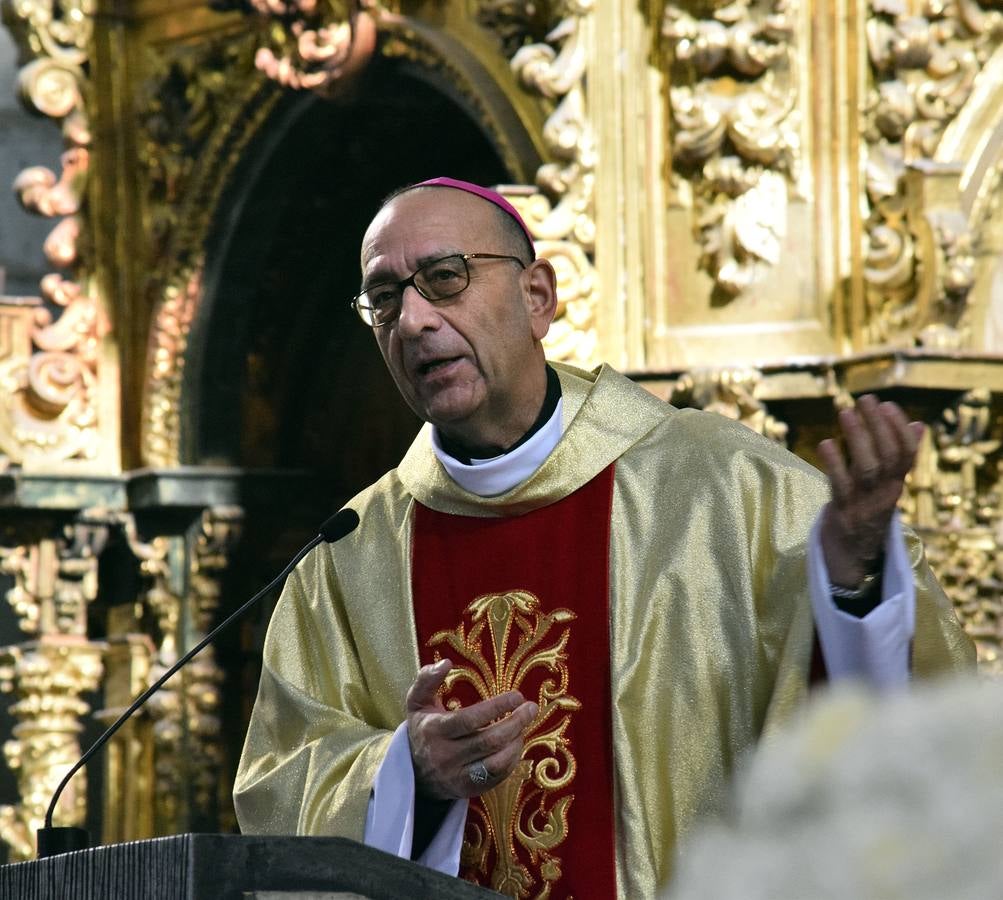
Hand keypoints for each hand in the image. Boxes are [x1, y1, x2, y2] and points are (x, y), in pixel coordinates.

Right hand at [406, 658, 537, 799]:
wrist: (414, 772)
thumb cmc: (423, 728)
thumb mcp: (417, 701)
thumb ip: (427, 679)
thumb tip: (446, 663)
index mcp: (433, 730)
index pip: (469, 720)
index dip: (496, 708)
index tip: (517, 695)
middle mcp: (444, 756)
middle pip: (487, 741)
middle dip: (515, 723)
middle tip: (531, 708)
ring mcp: (456, 776)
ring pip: (495, 763)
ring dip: (516, 743)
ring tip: (524, 726)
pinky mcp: (468, 790)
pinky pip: (496, 777)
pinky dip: (512, 760)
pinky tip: (516, 743)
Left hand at [817, 394, 922, 586]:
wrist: (852, 562)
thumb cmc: (866, 516)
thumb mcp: (886, 488)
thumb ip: (898, 458)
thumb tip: (918, 424)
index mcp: (896, 487)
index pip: (906, 455)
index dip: (899, 429)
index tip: (888, 405)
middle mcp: (884, 495)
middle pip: (887, 457)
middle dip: (877, 426)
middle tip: (865, 400)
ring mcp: (864, 505)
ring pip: (867, 469)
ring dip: (857, 438)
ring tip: (845, 412)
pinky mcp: (842, 515)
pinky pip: (839, 486)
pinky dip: (834, 463)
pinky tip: (826, 444)